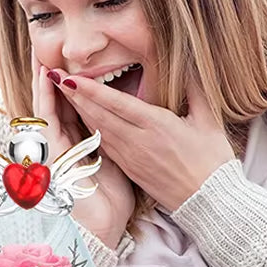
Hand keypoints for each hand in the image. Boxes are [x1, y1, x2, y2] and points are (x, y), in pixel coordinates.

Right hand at [32, 54, 134, 249]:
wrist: (102, 227)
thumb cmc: (112, 203)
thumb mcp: (121, 166)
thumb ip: (123, 143)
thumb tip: (141, 125)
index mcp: (80, 144)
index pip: (74, 109)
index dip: (72, 87)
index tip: (72, 66)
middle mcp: (64, 143)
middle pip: (56, 103)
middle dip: (52, 78)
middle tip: (47, 50)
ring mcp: (54, 146)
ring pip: (47, 105)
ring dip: (43, 79)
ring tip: (41, 54)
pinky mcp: (51, 151)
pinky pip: (47, 116)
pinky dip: (46, 95)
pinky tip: (46, 75)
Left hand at [52, 71, 234, 210]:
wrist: (209, 203)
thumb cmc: (212, 162)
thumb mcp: (209, 121)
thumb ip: (196, 90)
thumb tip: (190, 62)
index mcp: (156, 126)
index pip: (116, 103)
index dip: (90, 89)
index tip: (69, 77)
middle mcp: (137, 141)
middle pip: (99, 114)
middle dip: (74, 95)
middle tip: (54, 76)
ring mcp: (130, 156)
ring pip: (98, 129)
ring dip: (78, 110)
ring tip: (61, 93)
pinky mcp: (128, 168)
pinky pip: (104, 145)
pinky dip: (89, 129)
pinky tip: (78, 119)